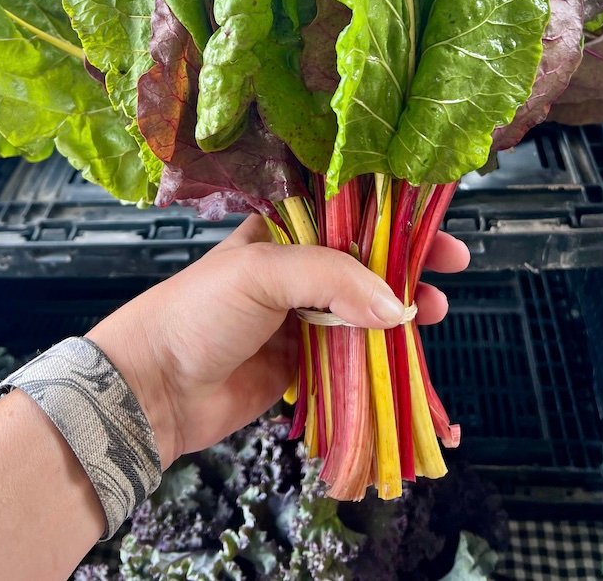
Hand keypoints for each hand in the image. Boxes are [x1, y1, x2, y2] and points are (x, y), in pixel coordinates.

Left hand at [87, 215, 469, 468]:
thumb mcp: (261, 272)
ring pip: (364, 309)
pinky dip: (382, 356)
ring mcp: (300, 318)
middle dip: (406, 264)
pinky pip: (352, 356)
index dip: (390, 216)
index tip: (431, 224)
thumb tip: (395, 306)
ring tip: (432, 312)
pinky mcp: (302, 364)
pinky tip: (406, 353)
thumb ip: (331, 279)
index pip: (346, 214)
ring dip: (399, 310)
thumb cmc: (195, 312)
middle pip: (364, 262)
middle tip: (448, 267)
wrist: (153, 388)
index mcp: (282, 231)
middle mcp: (295, 270)